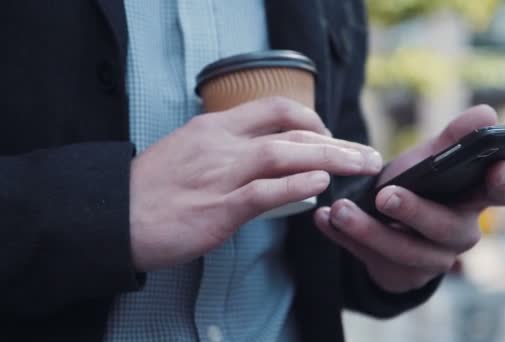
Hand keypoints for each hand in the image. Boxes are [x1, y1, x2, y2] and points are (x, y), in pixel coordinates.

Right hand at [130, 97, 382, 270]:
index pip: (273, 108)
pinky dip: (295, 185)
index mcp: (214, 128)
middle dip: (337, 142)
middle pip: (290, 132)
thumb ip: (229, 155)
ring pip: (284, 156)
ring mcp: (219, 176)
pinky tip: (320, 183)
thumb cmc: (152, 189)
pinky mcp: (216, 210)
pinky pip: (263, 192)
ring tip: (361, 166)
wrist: (112, 215)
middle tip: (368, 154)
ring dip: (330, 159)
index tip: (330, 135)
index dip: (309, 119)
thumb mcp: (189, 155)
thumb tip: (269, 165)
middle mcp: (221, 145)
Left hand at [314, 105, 504, 292]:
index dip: (502, 183)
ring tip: (339, 210)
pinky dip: (343, 238)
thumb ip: (453, 139)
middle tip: (385, 194)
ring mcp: (429, 259)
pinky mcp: (399, 273)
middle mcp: (458, 234)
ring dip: (367, 230)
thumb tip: (487, 113)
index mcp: (473, 201)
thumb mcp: (431, 161)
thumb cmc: (420, 186)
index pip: (501, 194)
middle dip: (414, 212)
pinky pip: (369, 258)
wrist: (392, 225)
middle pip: (443, 228)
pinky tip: (324, 220)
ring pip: (401, 250)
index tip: (494, 166)